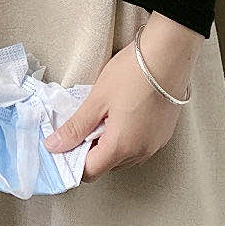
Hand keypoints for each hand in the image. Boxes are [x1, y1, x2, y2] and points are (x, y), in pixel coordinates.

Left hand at [42, 21, 201, 181]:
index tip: (65, 144)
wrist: (169, 53)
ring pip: (124, 157)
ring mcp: (155, 143)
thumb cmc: (133, 72)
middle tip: (85, 123)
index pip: (90, 172)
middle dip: (92, 150)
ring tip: (105, 115)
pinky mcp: (164, 133)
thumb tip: (55, 145)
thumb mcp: (97, 99)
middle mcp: (141, 151)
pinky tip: (123, 114)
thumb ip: (75, 127)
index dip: (73, 161)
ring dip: (110, 144)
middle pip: (107, 165)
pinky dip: (127, 137)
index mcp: (122, 146)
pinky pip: (140, 146)